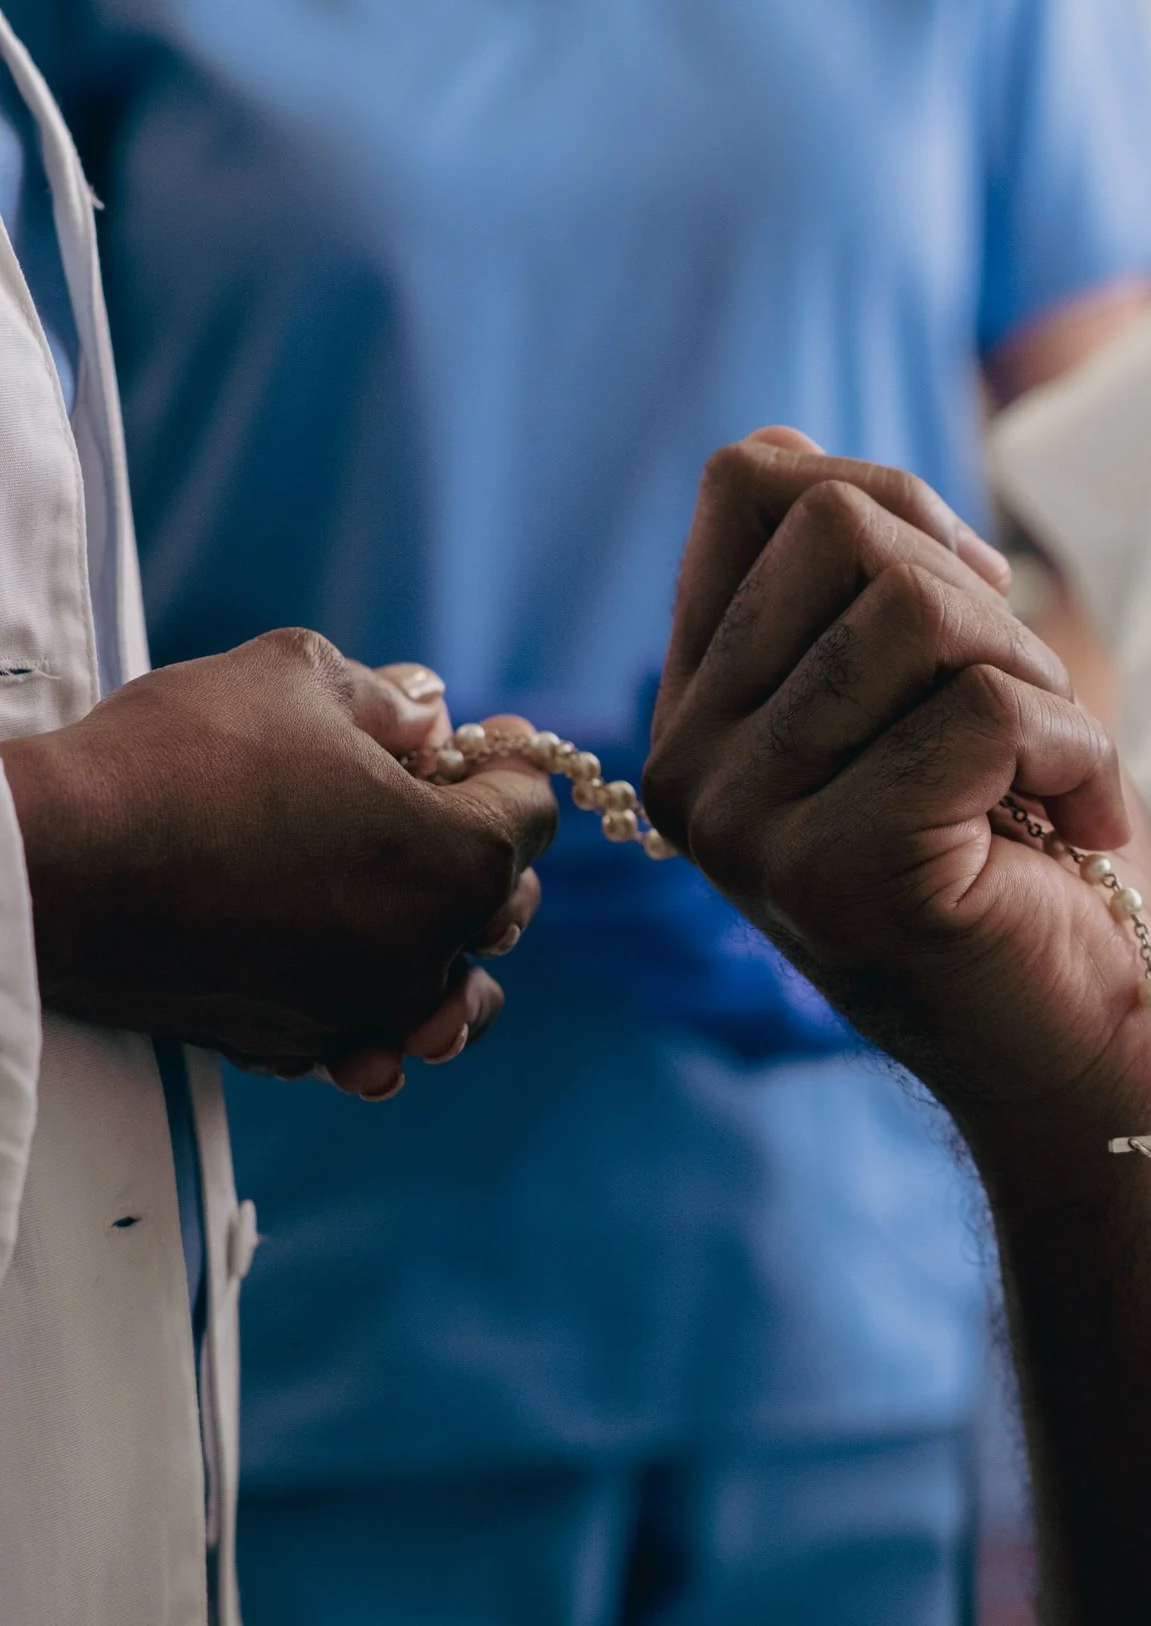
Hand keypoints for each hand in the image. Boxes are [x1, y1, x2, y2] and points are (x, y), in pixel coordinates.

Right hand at [0, 629, 558, 1097]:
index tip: (472, 736)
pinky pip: (365, 1043)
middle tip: (431, 799)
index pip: (530, 812)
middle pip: (502, 904)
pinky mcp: (290, 1044)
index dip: (506, 761)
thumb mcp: (297, 677)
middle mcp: (426, 951)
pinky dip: (374, 1019)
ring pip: (452, 1001)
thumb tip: (430, 712)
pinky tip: (358, 986)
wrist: (48, 863)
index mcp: (456, 860)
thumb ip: (387, 697)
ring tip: (428, 919)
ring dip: (454, 958)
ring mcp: (360, 1009)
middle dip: (482, 844)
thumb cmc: (179, 759)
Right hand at [643, 429, 1150, 1134]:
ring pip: (918, 612)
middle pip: (841, 525)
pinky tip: (1078, 827)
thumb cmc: (1029, 862)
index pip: (749, 482)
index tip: (972, 599)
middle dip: (982, 603)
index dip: (893, 497)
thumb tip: (814, 462)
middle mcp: (694, 769)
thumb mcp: (928, 693)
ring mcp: (753, 826)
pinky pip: (988, 710)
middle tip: (1025, 724)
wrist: (1083, 1053)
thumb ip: (857, 584)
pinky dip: (1079, 753)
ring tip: (1046, 781)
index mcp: (703, 711)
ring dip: (1036, 685)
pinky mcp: (846, 872)